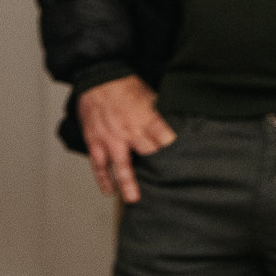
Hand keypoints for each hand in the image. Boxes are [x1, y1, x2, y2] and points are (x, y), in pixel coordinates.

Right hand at [77, 75, 174, 203]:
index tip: (181, 160)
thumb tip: (172, 127)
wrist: (97, 77)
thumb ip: (159, 114)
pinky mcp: (95, 142)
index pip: (164, 139)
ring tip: (133, 199)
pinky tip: (110, 190)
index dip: (173, 150)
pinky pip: (99, 164)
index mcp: (145, 117)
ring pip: (121, 165)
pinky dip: (104, 178)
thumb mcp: (149, 95)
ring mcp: (110, 139)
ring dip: (127, 183)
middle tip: (165, 181)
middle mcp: (128, 130)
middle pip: (148, 155)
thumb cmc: (124, 85)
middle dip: (157, 167)